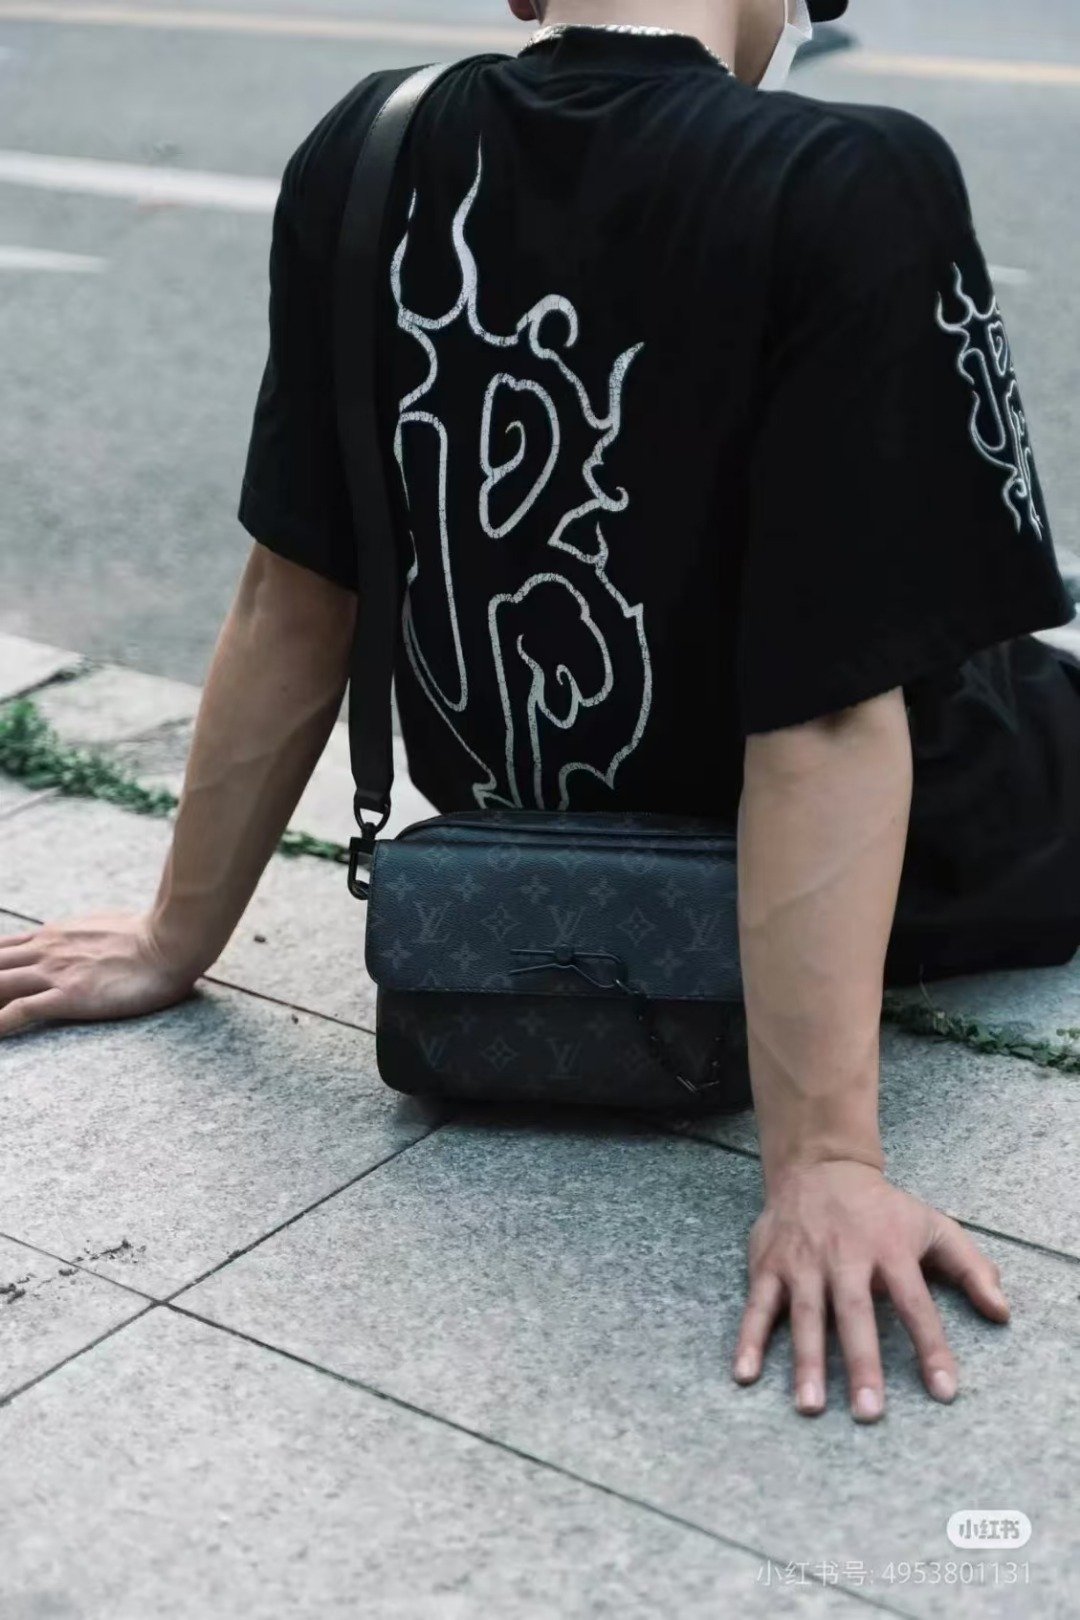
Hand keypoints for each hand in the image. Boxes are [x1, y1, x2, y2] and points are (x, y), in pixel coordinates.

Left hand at [0, 913, 198, 1037]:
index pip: (3, 948)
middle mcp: (46, 950)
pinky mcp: (68, 995)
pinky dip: (0, 1024)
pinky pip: (19, 1011)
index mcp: (54, 935)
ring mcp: (54, 972)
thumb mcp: (105, 926)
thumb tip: (92, 944)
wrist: (170, 941)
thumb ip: (86, 936)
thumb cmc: (150, 935)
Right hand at [731, 1160, 1010, 1420]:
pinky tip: (745, 1374)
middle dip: (861, 1362)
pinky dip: (749, 1339)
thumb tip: (1002, 1312)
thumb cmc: (882, 1209)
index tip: (945, 1391)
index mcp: (889, 1248)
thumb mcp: (933, 1225)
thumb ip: (970, 1267)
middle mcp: (845, 1255)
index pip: (915, 1303)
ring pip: (806, 1313)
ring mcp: (803, 1260)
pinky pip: (758, 1305)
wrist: (818, 1165)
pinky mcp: (769, 1263)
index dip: (931, 1346)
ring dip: (806, 1360)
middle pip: (855, 1312)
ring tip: (810, 1406)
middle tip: (869, 1412)